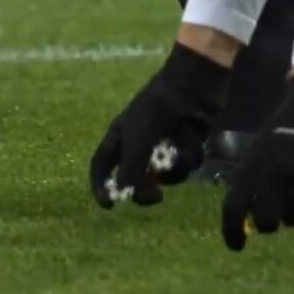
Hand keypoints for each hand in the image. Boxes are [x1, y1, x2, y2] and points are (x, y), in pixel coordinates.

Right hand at [89, 44, 229, 208]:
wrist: (191, 88)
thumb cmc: (156, 110)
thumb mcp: (137, 141)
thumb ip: (130, 170)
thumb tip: (126, 193)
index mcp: (119, 138)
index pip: (101, 167)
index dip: (100, 186)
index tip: (109, 205)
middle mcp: (139, 145)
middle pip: (135, 180)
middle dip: (146, 190)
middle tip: (156, 197)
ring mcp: (164, 147)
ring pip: (166, 176)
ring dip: (174, 168)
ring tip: (179, 149)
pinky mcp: (186, 147)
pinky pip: (186, 166)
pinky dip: (189, 156)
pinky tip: (193, 137)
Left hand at [221, 77, 293, 250]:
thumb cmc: (280, 133)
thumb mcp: (254, 154)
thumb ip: (247, 184)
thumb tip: (247, 217)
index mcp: (248, 171)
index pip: (233, 212)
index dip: (231, 233)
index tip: (236, 247)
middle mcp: (270, 182)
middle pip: (267, 224)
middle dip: (269, 223)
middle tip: (271, 213)